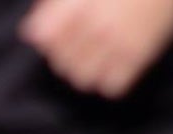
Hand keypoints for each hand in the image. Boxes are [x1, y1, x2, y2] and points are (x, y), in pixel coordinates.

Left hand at [19, 0, 172, 98]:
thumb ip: (58, 7)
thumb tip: (33, 33)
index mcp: (78, 4)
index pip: (44, 37)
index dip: (46, 40)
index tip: (53, 38)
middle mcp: (94, 25)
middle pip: (60, 62)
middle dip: (63, 56)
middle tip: (78, 47)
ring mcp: (117, 43)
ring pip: (82, 78)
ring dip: (83, 72)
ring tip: (94, 58)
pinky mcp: (139, 55)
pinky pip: (112, 86)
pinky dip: (108, 80)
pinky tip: (112, 66)